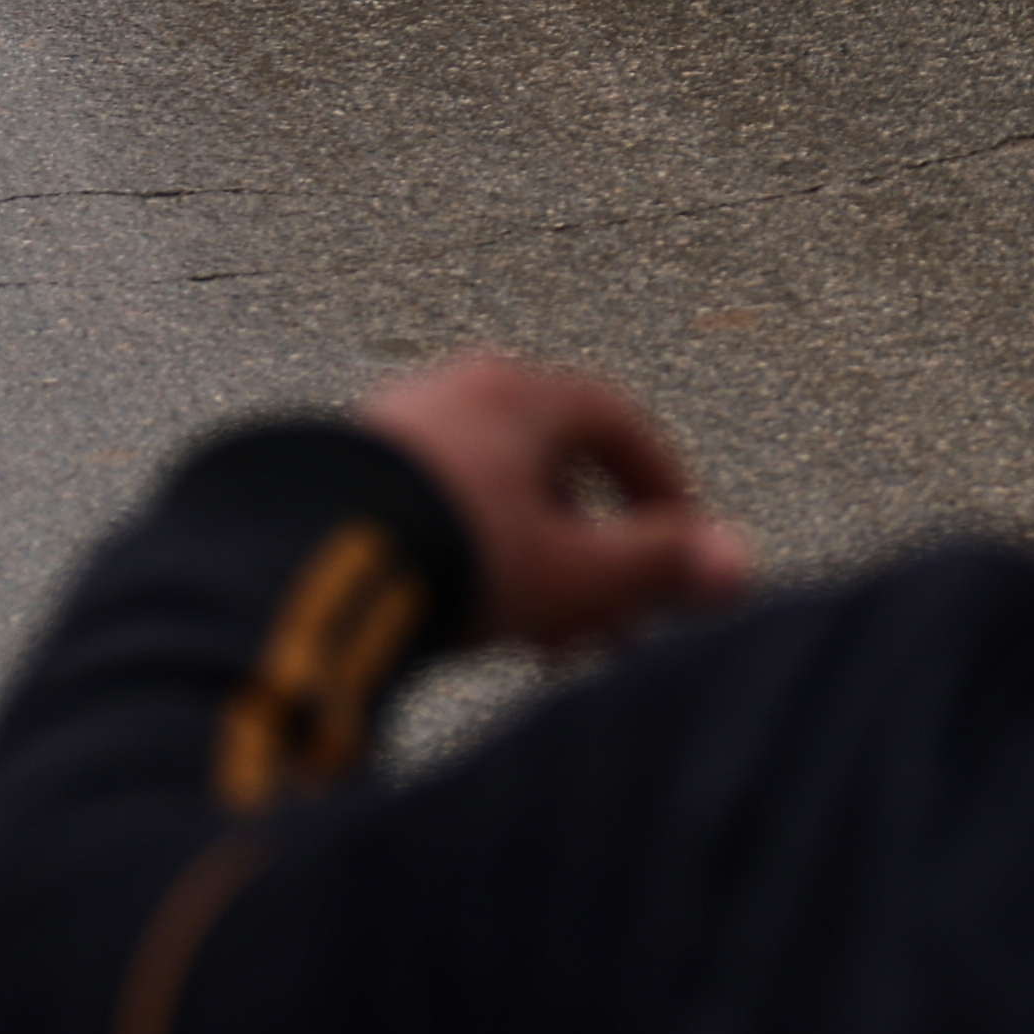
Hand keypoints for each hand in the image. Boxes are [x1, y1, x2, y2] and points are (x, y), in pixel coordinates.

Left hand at [350, 352, 750, 651]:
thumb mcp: (572, 572)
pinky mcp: (336, 475)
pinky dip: (460, 559)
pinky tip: (453, 622)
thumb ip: (659, 568)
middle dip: (588, 553)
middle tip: (604, 626)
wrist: (291, 559)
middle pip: (550, 468)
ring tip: (532, 641)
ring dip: (524, 564)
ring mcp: (389, 429)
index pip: (619, 424)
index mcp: (521, 393)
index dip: (660, 490)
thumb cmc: (446, 553)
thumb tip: (742, 566)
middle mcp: (455, 392)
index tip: (675, 548)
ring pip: (486, 497)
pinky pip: (424, 511)